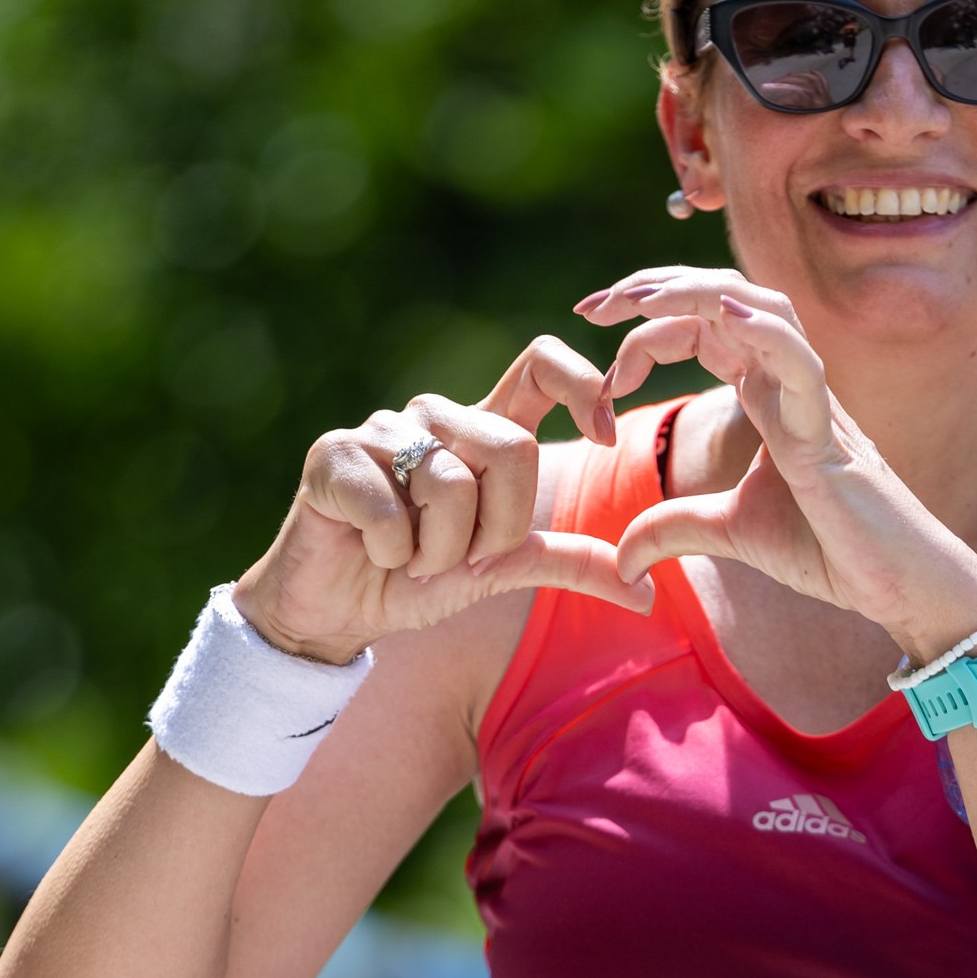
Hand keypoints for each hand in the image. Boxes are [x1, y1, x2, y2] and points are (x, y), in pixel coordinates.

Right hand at [232, 340, 652, 662]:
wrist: (335, 614)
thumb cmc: (417, 581)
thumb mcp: (502, 571)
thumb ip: (567, 563)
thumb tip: (644, 592)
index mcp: (481, 432)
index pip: (540, 363)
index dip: (582, 385)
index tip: (603, 435)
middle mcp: (435, 418)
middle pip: (511, 446)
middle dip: (498, 528)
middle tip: (461, 559)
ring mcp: (381, 430)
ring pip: (451, 484)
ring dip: (440, 551)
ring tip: (411, 559)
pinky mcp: (332, 454)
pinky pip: (393, 510)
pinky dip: (392, 552)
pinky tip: (373, 551)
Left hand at [574, 265, 976, 659]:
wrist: (892, 586)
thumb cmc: (829, 549)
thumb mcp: (729, 532)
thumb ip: (673, 529)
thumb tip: (620, 560)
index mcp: (762, 393)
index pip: (698, 327)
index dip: (642, 324)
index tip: (589, 340)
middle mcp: (785, 381)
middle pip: (721, 300)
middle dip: (653, 289)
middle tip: (591, 306)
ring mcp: (811, 400)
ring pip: (761, 310)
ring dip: (697, 295)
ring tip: (640, 298)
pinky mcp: (830, 433)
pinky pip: (803, 364)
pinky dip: (767, 333)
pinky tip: (726, 315)